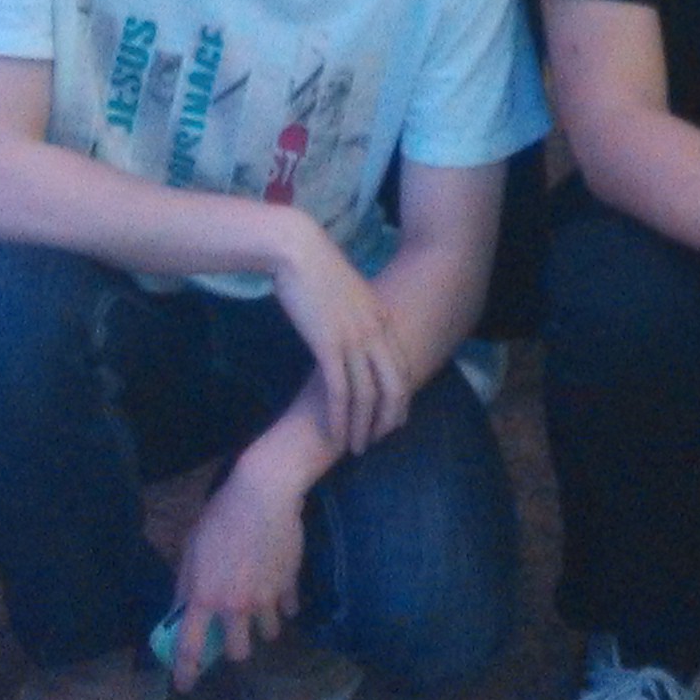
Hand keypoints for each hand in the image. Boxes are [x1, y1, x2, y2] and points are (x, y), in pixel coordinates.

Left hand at [164, 449, 314, 688]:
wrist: (263, 494)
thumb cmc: (220, 517)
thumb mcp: (192, 549)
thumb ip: (186, 586)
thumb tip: (179, 614)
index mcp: (205, 597)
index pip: (190, 647)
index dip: (186, 672)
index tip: (184, 687)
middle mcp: (235, 606)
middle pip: (238, 653)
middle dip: (235, 647)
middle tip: (233, 631)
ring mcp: (265, 599)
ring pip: (268, 634)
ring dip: (261, 625)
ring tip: (258, 603)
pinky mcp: (289, 587)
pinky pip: (288, 609)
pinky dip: (283, 604)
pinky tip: (278, 584)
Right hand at [264, 221, 408, 456]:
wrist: (298, 250)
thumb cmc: (316, 268)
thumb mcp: (349, 293)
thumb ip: (358, 315)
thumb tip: (353, 332)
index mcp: (383, 318)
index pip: (402, 369)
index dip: (400, 399)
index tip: (391, 419)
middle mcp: (376, 333)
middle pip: (394, 388)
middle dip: (388, 420)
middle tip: (376, 441)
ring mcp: (355, 340)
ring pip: (367, 396)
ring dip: (362, 427)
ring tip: (354, 449)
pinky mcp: (330, 346)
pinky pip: (340, 392)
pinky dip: (339, 419)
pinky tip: (334, 435)